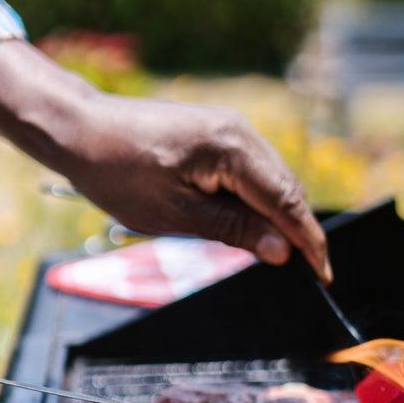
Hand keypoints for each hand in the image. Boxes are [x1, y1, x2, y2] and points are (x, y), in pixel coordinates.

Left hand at [0, 40, 331, 281]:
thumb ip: (235, 231)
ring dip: (279, 215)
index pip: (286, 201)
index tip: (324, 274)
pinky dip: (260, 199)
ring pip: (273, 179)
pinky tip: (252, 224)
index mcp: (232, 149)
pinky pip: (253, 170)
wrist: (80, 128)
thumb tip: (283, 251)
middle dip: (298, 230)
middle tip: (306, 273)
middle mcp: (240, 131)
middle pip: (287, 188)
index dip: (308, 241)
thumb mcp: (176, 215)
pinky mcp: (219, 132)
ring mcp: (230, 128)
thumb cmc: (118, 173)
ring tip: (279, 255)